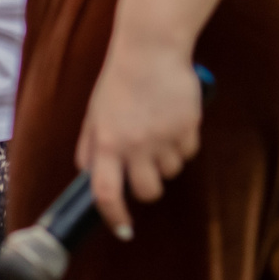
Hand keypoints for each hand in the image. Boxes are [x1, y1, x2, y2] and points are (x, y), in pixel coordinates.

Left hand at [76, 37, 204, 237]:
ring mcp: (165, 138)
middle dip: (147, 188)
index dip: (114, 217)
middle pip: (148, 192)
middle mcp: (136, 145)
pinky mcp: (189, 128)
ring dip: (165, 162)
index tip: (123, 229)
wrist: (151, 50)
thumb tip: (88, 176)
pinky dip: (182, 145)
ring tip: (156, 133)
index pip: (106, 193)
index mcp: (107, 143)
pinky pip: (189, 152)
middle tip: (144, 170)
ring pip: (171, 172)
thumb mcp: (94, 114)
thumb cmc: (119, 82)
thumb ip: (91, 147)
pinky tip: (172, 122)